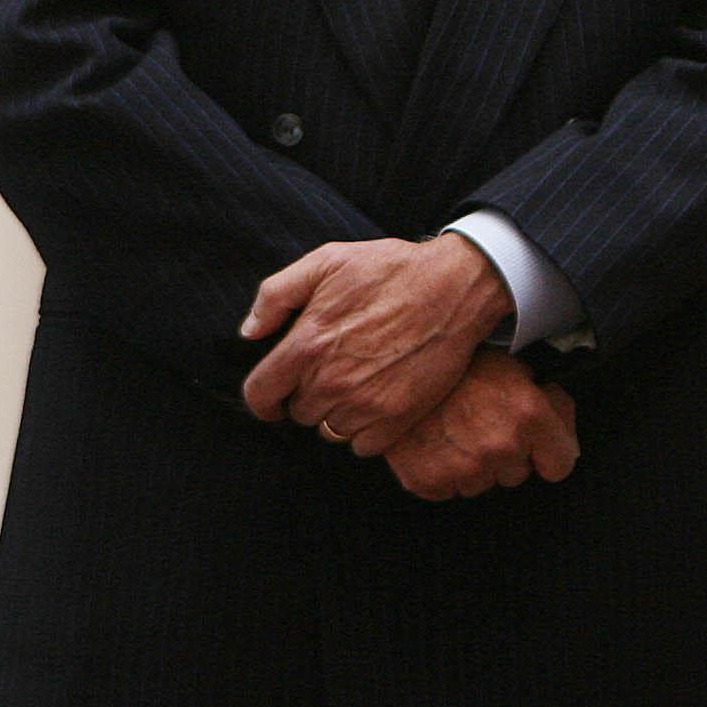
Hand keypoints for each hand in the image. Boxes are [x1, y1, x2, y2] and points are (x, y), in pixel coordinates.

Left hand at [242, 235, 514, 445]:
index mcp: (307, 345)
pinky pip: (362, 445)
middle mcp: (331, 381)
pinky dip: (366, 431)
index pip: (260, 394)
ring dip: (338, 413)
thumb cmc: (392, 270)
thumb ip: (276, 294)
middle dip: (309, 395)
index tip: (273, 401)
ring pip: (329, 430)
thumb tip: (249, 332)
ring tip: (360, 386)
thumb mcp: (327, 261)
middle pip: (298, 413)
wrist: (457, 286)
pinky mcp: (398, 417)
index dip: (262, 401)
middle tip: (335, 372)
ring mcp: (366, 403)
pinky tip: (379, 403)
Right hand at [380, 350, 579, 501]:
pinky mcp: (429, 483)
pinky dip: (444, 474)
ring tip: (458, 433)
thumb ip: (549, 401)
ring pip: (483, 485)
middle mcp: (502, 447)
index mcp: (530, 416)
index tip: (539, 447)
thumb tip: (562, 430)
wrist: (398, 372)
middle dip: (508, 456)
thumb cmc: (459, 366)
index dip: (549, 453)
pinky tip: (438, 446)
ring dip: (476, 466)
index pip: (561, 464)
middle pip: (518, 475)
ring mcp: (465, 469)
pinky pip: (448, 490)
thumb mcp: (515, 368)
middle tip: (485, 427)